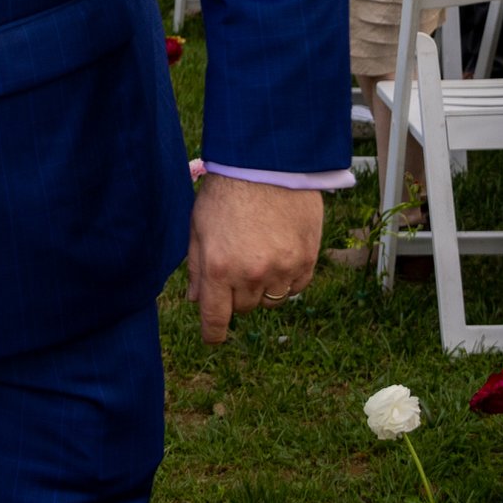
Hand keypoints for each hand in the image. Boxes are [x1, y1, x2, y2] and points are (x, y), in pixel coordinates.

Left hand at [186, 174, 321, 342]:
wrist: (268, 165)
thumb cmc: (226, 192)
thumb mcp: (198, 226)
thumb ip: (195, 266)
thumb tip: (195, 299)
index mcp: (218, 267)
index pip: (215, 317)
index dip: (213, 332)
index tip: (213, 338)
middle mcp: (250, 275)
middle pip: (243, 308)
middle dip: (235, 295)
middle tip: (234, 266)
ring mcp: (281, 269)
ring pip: (270, 301)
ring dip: (261, 288)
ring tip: (257, 255)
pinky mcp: (306, 261)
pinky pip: (295, 288)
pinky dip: (285, 280)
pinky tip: (279, 255)